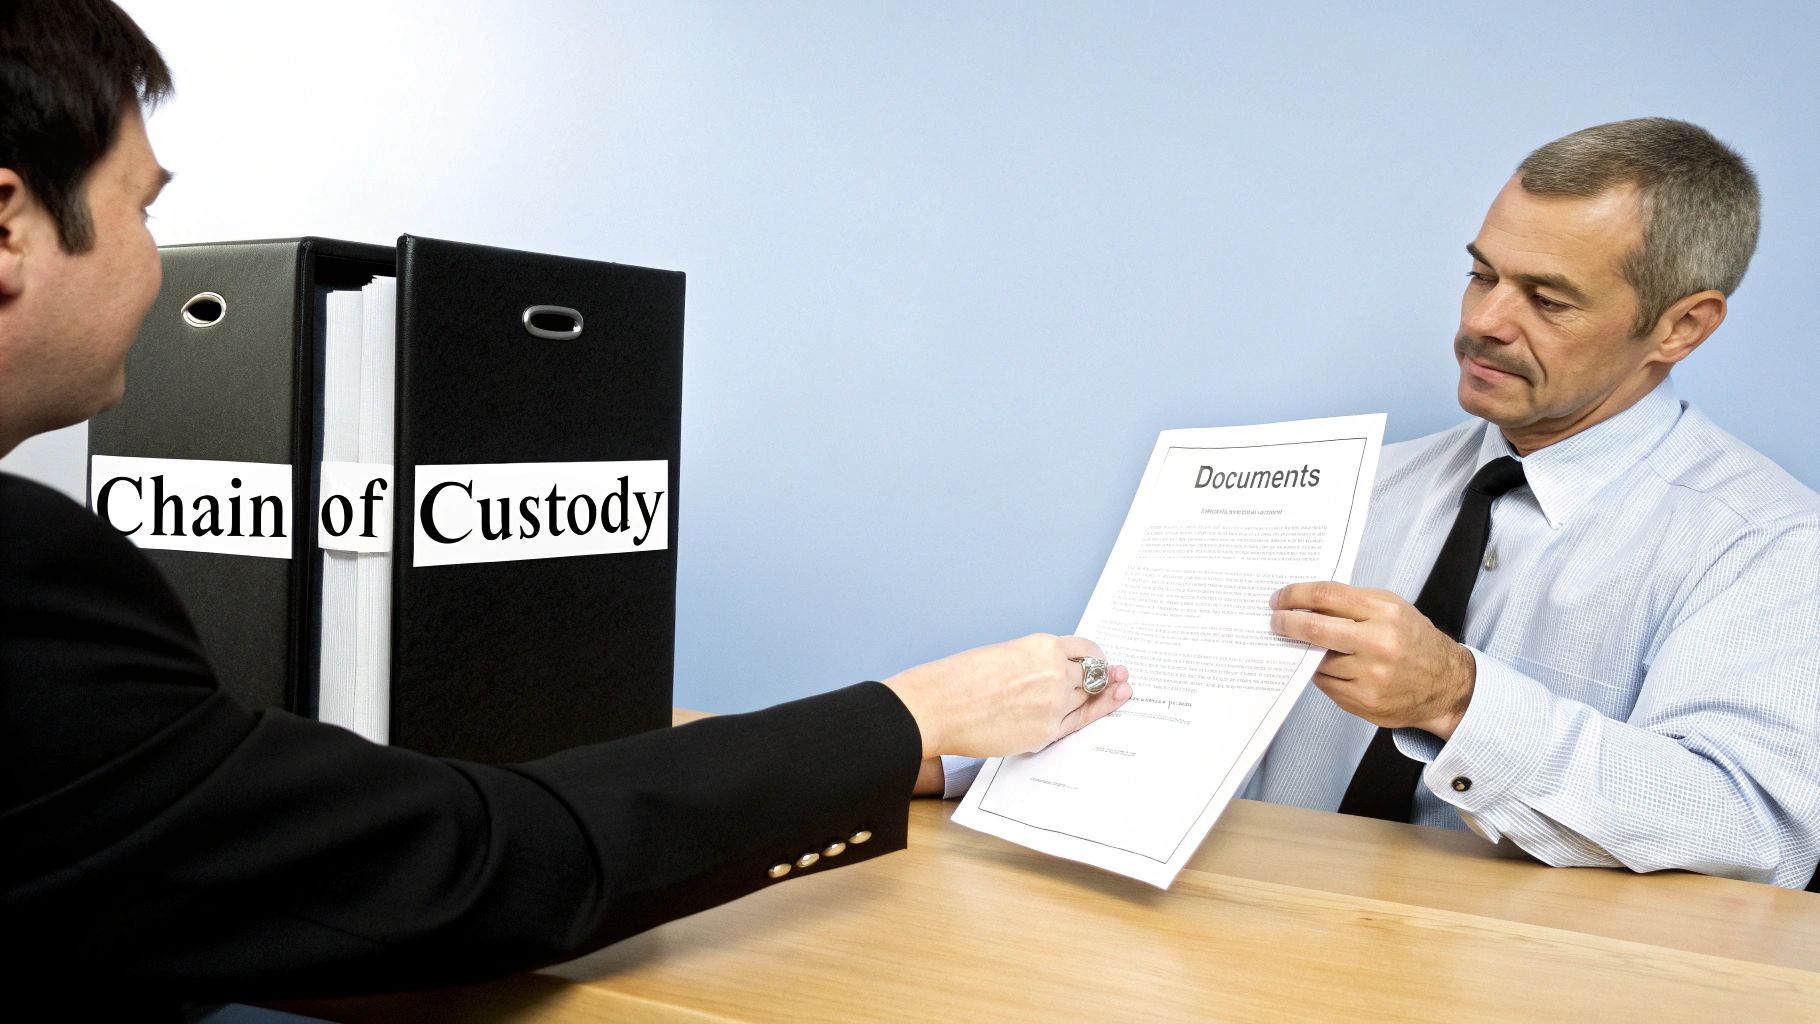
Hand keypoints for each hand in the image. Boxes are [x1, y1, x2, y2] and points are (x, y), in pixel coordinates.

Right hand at [884, 633, 1131, 760]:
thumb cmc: (960, 679)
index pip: (1086, 650)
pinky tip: (1103, 710)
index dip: (1096, 657)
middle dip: (1103, 678)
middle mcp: (1055, 673)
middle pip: (1093, 676)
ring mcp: (1054, 704)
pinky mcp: (1046, 732)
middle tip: (1120, 678)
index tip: (1101, 662)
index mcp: (1043, 646)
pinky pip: (1077, 724)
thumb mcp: (1004, 655)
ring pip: (1088, 700)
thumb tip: (1053, 672)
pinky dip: (1091, 715)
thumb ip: (1033, 662)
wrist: (940, 706)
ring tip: (1122, 691)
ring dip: (1100, 697)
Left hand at [1269, 582, 1475, 738]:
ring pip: (1317, 660)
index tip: (1279, 599)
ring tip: (1308, 648)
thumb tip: (1304, 603)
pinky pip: (1325, 684)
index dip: (1295, 595)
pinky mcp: (1364, 701)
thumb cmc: (1415, 642)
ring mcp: (1370, 675)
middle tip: (1274, 622)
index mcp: (1384, 612)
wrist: (1447, 685)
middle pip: (1314, 628)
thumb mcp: (1391, 609)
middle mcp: (1378, 643)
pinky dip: (1322, 675)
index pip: (1326, 596)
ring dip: (1306, 654)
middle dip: (1286, 623)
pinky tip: (1330, 668)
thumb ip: (1351, 603)